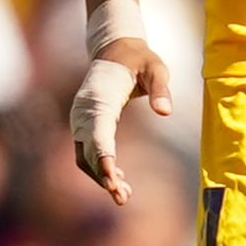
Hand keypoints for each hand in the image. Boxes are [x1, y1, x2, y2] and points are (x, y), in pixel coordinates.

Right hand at [70, 39, 171, 205]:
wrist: (115, 48)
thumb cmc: (140, 59)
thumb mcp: (156, 69)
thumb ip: (161, 89)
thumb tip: (165, 112)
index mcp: (99, 98)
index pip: (97, 134)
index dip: (103, 158)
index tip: (111, 180)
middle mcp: (84, 111)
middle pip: (87, 151)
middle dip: (103, 176)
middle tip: (123, 196)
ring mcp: (80, 119)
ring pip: (84, 156)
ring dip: (101, 176)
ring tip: (125, 195)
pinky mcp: (84, 125)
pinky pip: (87, 152)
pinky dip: (99, 168)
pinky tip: (119, 181)